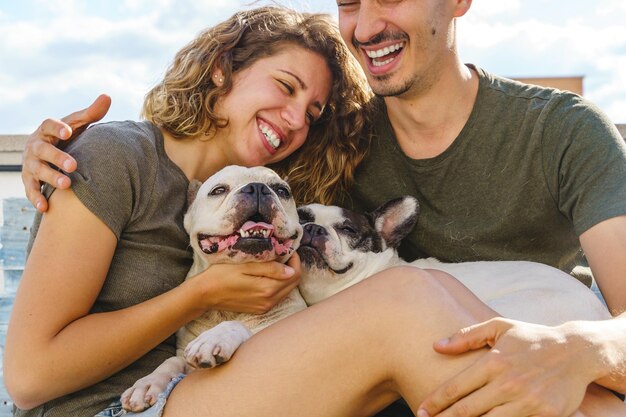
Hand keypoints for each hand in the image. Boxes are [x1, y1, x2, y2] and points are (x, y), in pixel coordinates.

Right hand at [22, 94, 110, 211]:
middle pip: (43, 150)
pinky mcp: (30, 180)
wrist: (47, 155)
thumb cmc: (66, 138)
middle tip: (74, 166)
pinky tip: (46, 207)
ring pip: (37, 171)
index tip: (68, 131)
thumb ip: (91, 113)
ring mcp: (31, 164)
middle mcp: (36, 146)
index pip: (49, 125)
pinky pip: (31, 190)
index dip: (57, 127)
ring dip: (50, 177)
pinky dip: (37, 198)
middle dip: (57, 158)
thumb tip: (108, 96)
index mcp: (47, 130)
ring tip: (67, 185)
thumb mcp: (77, 125)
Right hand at [193, 252, 301, 313]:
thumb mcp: (245, 266)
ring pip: (287, 290)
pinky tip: (267, 276)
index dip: (294, 259)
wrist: (205, 294)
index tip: (287, 249)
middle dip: (292, 267)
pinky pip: (277, 296)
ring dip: (285, 276)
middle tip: (282, 254)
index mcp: (267, 289)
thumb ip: (269, 268)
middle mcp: (269, 301)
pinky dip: (277, 285)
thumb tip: (291, 270)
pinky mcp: (260, 309)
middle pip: (293, 283)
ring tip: (274, 263)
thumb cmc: (221, 275)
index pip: (295, 274)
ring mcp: (265, 307)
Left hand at [417, 318, 597, 416]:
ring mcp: (527, 402)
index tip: (422, 410)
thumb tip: (436, 346)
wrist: (576, 351)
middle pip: (467, 411)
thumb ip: (466, 336)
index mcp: (494, 362)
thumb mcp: (499, 327)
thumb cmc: (532, 338)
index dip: (436, 402)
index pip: (456, 388)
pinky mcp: (545, 416)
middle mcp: (508, 384)